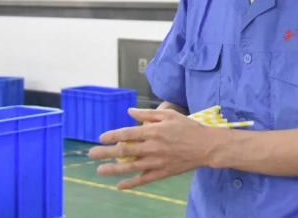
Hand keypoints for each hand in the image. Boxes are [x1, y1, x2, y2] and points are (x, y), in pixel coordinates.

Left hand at [88, 108, 216, 189]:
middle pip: (125, 151)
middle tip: (91, 153)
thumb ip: (148, 113)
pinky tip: (119, 185)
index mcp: (154, 131)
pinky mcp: (162, 172)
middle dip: (106, 152)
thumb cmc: (188, 127)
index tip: (101, 138)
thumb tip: (130, 111)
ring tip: (100, 170)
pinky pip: (144, 180)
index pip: (128, 133)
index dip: (112, 135)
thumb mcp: (169, 115)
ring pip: (131, 167)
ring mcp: (157, 162)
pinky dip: (131, 183)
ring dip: (113, 169)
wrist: (206, 146)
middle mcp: (153, 147)